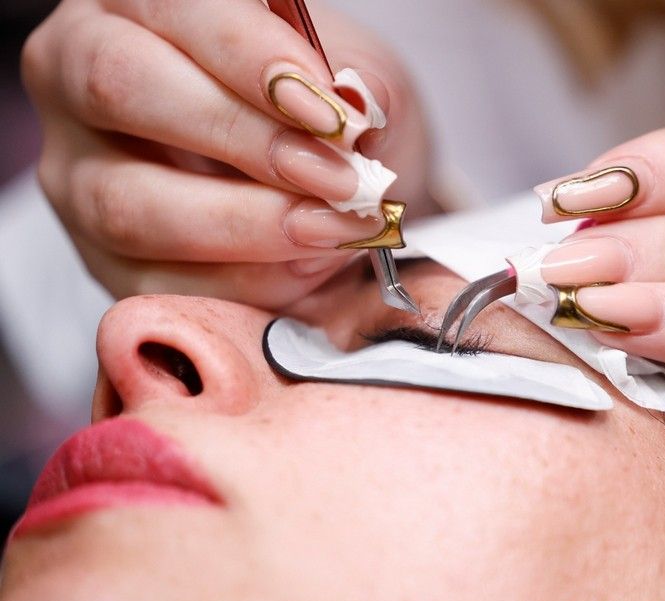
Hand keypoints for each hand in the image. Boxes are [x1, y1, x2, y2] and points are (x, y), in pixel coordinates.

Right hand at [21, 0, 433, 308]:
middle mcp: (80, 79)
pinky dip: (244, 284)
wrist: (333, 195)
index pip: (173, 10)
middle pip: (120, 89)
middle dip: (244, 140)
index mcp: (139, 7)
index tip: (332, 113)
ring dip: (246, 226)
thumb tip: (353, 103)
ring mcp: (78, 176)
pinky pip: (155, 284)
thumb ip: (360, 84)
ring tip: (334, 230)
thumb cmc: (326, 117)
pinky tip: (308, 271)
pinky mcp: (103, 263)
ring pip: (128, 203)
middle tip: (337, 179)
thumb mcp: (361, 79)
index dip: (252, 60)